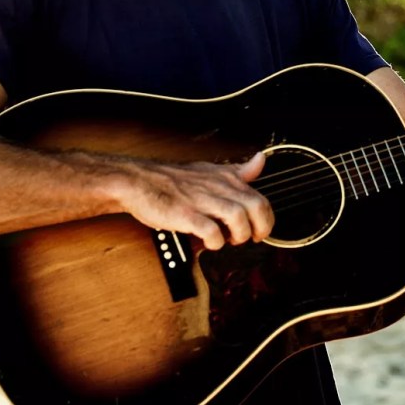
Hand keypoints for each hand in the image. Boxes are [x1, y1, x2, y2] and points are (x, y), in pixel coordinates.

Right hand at [98, 152, 273, 250]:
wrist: (138, 180)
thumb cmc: (172, 180)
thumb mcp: (209, 170)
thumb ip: (237, 170)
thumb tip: (260, 160)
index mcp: (225, 178)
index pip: (261, 198)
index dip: (267, 219)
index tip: (260, 229)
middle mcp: (217, 187)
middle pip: (256, 207)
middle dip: (260, 228)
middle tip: (251, 238)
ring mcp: (202, 201)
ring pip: (238, 218)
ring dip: (239, 235)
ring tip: (230, 240)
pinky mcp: (185, 214)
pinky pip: (211, 231)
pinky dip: (215, 242)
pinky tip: (211, 243)